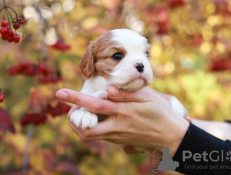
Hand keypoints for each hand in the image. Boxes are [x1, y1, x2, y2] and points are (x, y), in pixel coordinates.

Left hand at [56, 86, 188, 156]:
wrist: (170, 137)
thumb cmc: (160, 113)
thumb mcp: (148, 98)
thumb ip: (127, 93)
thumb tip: (107, 89)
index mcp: (122, 112)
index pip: (94, 105)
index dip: (75, 99)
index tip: (60, 93)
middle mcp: (116, 127)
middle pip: (85, 130)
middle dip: (73, 120)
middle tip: (71, 109)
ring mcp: (117, 136)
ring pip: (90, 135)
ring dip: (80, 125)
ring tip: (81, 112)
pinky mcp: (119, 141)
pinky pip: (99, 136)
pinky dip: (92, 127)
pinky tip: (96, 117)